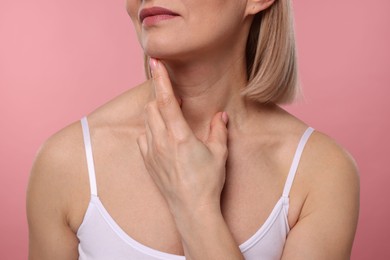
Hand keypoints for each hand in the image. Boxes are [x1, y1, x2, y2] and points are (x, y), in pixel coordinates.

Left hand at [137, 58, 228, 217]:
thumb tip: (221, 115)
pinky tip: (161, 136)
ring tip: (169, 116)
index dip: (160, 79)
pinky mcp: (148, 162)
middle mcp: (161, 142)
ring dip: (154, 113)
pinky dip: (150, 130)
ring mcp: (151, 153)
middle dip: (159, 97)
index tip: (156, 62)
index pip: (165, 100)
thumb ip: (219, 130)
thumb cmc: (207, 182)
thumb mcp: (219, 154)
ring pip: (146, 121)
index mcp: (179, 136)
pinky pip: (143, 138)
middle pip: (151, 107)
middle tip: (173, 98)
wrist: (192, 210)